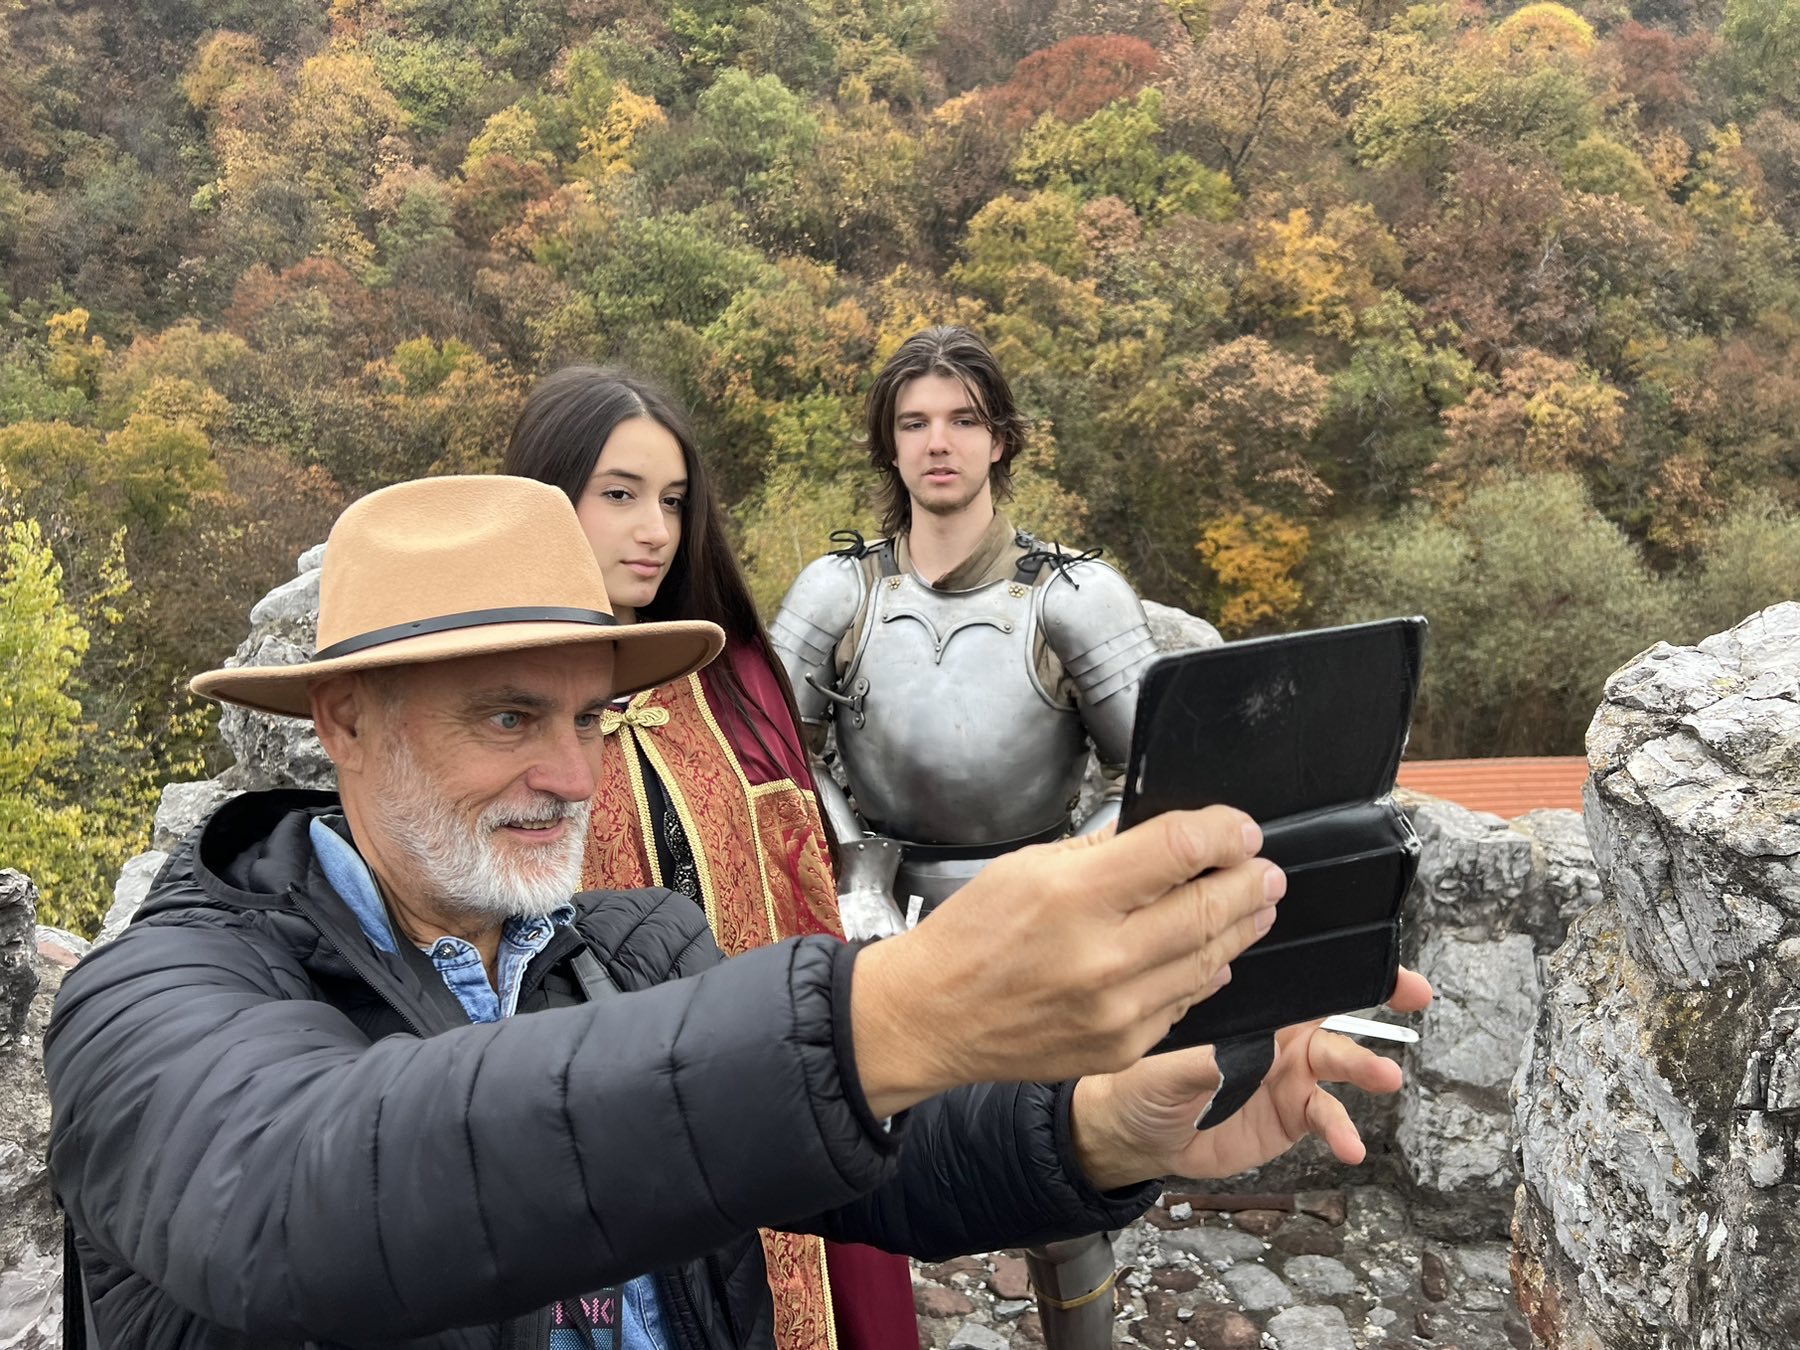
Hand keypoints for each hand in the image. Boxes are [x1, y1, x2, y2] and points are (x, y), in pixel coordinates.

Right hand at [852, 807, 1283, 1117]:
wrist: (932, 1016)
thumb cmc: (972, 936)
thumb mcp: (1027, 866)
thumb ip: (1102, 853)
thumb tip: (1164, 837)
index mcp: (1074, 896)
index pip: (1178, 850)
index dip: (1222, 832)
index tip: (1238, 828)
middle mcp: (1103, 957)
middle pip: (1209, 908)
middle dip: (1250, 881)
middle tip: (1266, 870)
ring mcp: (1118, 1010)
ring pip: (1210, 960)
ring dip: (1242, 927)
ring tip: (1257, 905)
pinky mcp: (1123, 1047)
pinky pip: (1185, 1003)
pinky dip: (1205, 973)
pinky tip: (1213, 956)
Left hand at [1070, 967, 1433, 1190]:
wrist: (1136, 1135)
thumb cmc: (1140, 1080)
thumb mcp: (1160, 1066)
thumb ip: (1197, 1062)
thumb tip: (1225, 1059)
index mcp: (1249, 1005)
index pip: (1296, 975)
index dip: (1335, 960)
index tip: (1366, 945)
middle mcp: (1276, 1033)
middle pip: (1333, 1008)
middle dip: (1379, 998)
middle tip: (1415, 995)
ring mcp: (1287, 1074)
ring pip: (1338, 1061)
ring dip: (1366, 1068)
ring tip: (1387, 1078)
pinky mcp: (1290, 1115)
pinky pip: (1325, 1118)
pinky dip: (1342, 1130)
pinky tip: (1351, 1145)